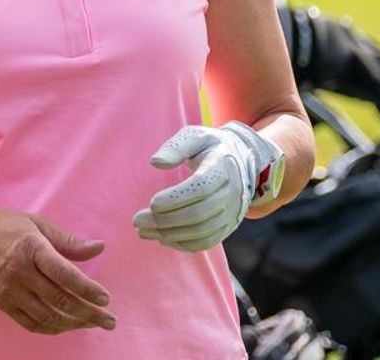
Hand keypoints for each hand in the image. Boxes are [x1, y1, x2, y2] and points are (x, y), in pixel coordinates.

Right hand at [0, 206, 116, 334]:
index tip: (106, 298)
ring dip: (74, 323)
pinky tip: (67, 325)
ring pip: (48, 316)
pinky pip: (31, 323)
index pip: (64, 274)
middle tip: (109, 320)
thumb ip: (68, 241)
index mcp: (32, 248)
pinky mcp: (3, 303)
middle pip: (60, 300)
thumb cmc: (4, 226)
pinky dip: (52, 328)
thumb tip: (99, 248)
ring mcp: (10, 291)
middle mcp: (21, 272)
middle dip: (89, 313)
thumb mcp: (37, 224)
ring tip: (92, 322)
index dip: (88, 288)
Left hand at [132, 122, 284, 251]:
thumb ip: (176, 147)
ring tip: (143, 231)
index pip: (201, 188)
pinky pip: (206, 242)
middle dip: (165, 220)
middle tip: (137, 220)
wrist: (242, 160)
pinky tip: (162, 238)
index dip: (176, 199)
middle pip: (199, 214)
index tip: (152, 202)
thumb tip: (155, 162)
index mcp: (223, 166)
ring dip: (169, 234)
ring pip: (201, 231)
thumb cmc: (210, 147)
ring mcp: (232, 211)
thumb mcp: (195, 136)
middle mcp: (232, 192)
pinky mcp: (229, 226)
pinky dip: (183, 244)